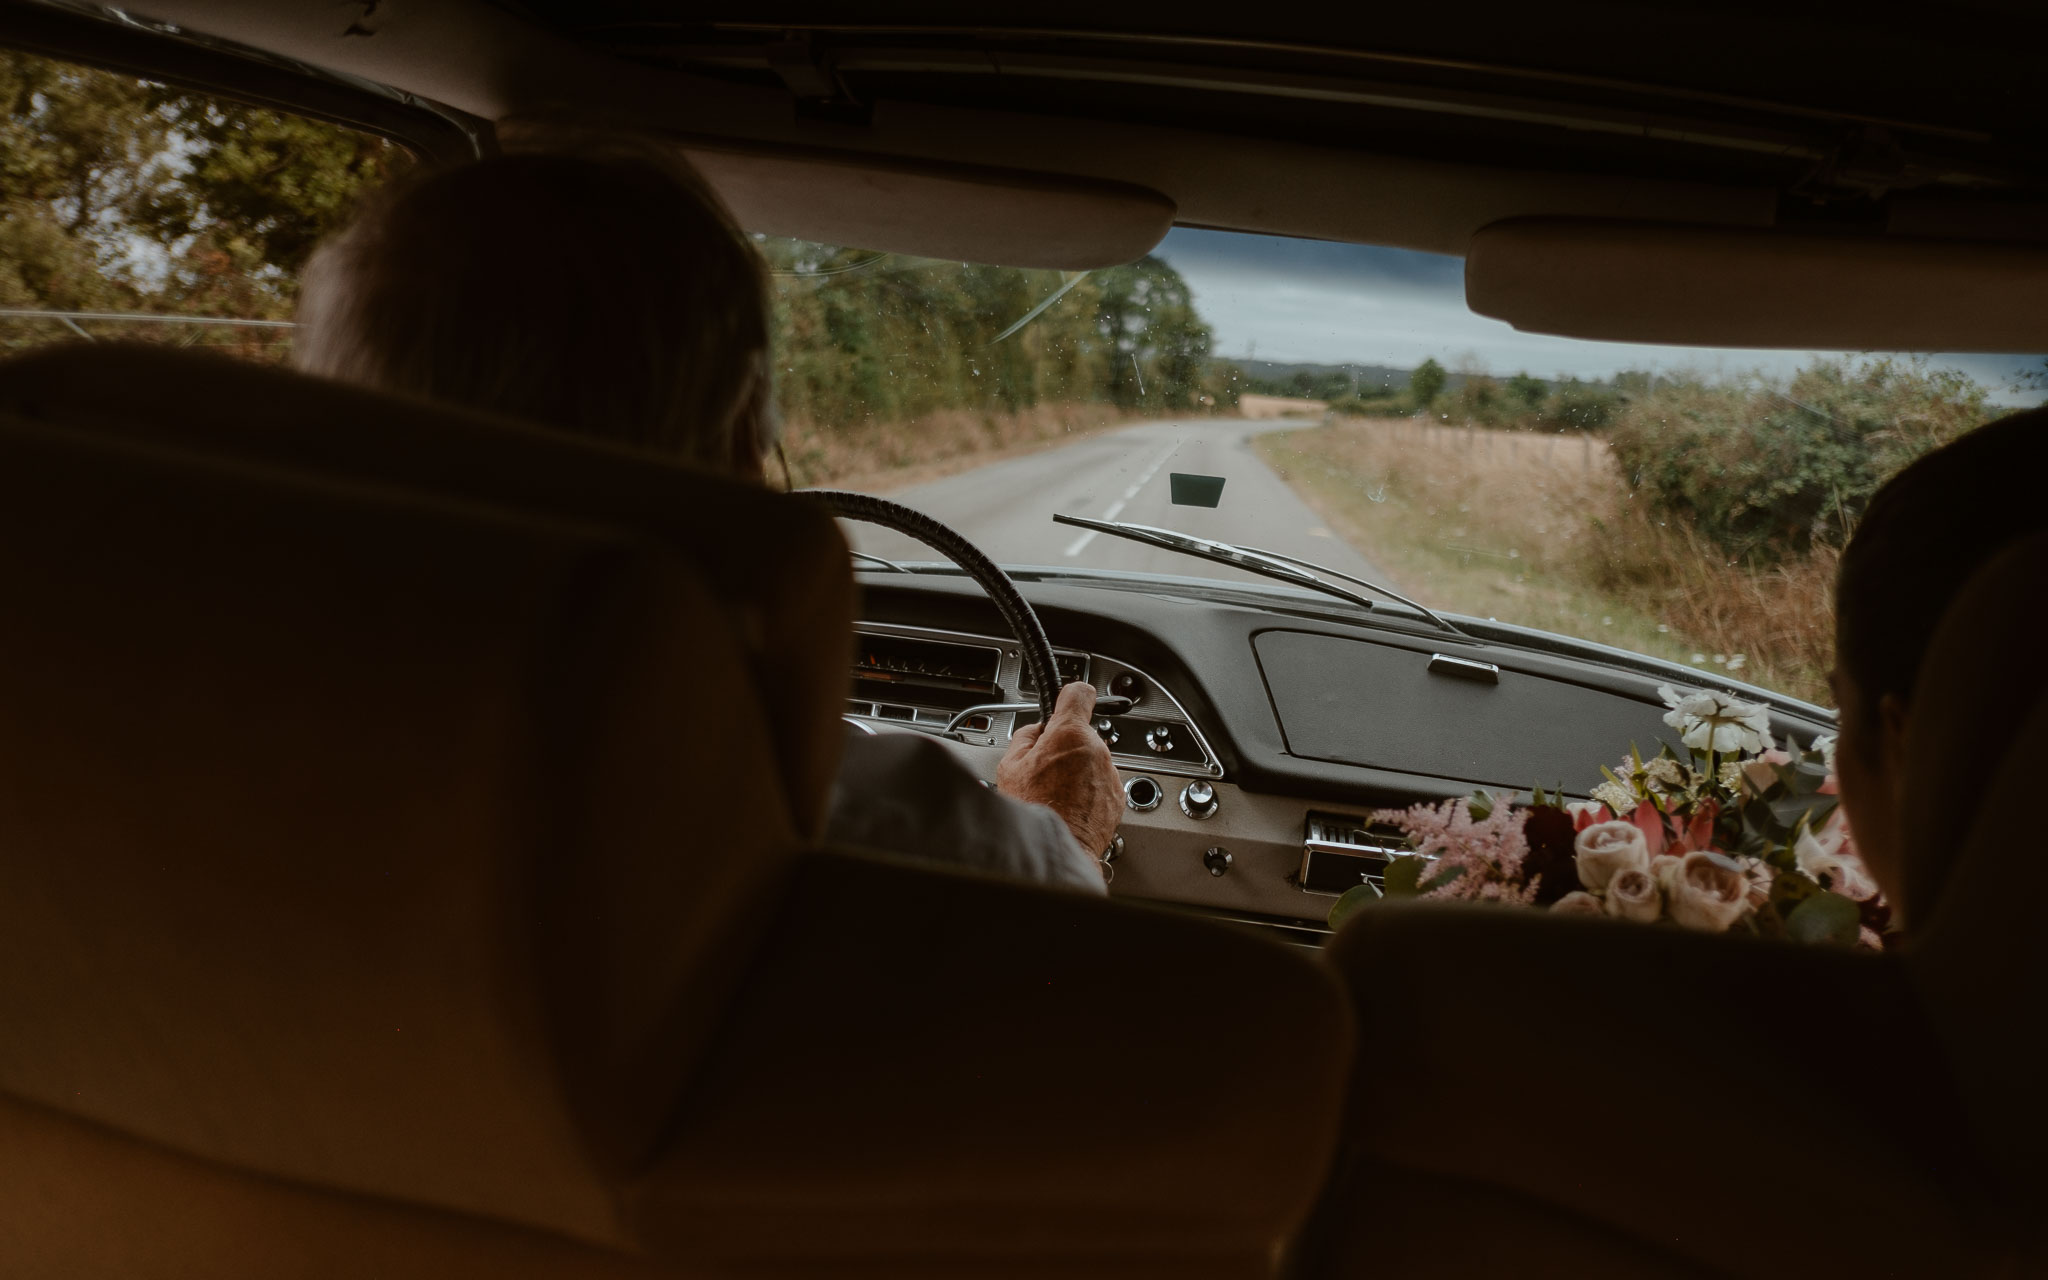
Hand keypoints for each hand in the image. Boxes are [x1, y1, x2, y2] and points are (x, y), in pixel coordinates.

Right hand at [997, 681, 1123, 858]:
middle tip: (1044, 768)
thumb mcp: (1009, 766)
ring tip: (1056, 792)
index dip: (1068, 697)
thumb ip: (1025, 738)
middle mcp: (1096, 750)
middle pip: (1081, 734)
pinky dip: (1087, 790)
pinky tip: (1069, 805)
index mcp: (1069, 734)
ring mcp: (1110, 774)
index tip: (1064, 703)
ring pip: (1091, 760)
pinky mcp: (1117, 797)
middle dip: (1064, 746)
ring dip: (1077, 770)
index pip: (1078, 694)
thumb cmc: (1035, 812)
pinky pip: (1100, 783)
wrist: (1057, 848)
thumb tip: (1035, 732)